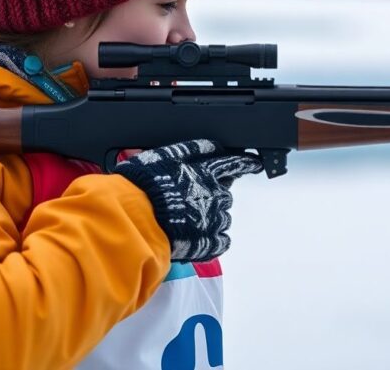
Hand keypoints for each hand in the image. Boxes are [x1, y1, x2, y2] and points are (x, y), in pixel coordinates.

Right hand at [113, 139, 262, 261]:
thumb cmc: (144, 186)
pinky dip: (212, 239)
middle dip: (213, 196)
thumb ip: (191, 150)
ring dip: (210, 217)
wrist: (134, 219)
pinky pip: (221, 241)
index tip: (254, 164)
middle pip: (225, 194)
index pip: (233, 163)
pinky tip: (196, 236)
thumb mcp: (164, 156)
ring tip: (186, 219)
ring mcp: (213, 220)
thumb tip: (211, 147)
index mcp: (205, 171)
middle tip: (192, 200)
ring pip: (223, 217)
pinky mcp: (209, 243)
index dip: (245, 163)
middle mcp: (215, 194)